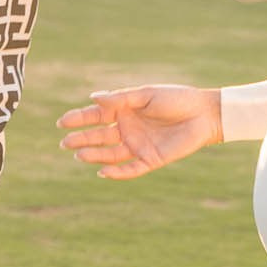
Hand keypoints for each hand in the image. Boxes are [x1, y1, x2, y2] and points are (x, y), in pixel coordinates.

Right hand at [60, 85, 221, 179]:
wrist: (204, 113)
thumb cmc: (176, 99)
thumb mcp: (146, 94)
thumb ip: (120, 99)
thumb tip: (93, 98)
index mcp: (124, 111)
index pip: (96, 116)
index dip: (79, 120)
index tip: (62, 123)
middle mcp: (128, 129)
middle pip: (99, 137)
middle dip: (82, 140)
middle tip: (65, 143)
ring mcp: (138, 145)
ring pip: (111, 154)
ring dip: (95, 155)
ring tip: (79, 155)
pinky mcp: (151, 160)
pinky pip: (131, 169)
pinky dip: (117, 172)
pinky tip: (102, 171)